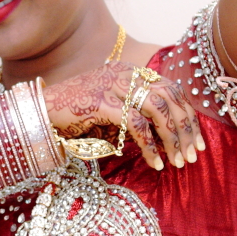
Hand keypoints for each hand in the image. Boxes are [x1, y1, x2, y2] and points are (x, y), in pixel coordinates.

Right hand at [43, 63, 205, 169]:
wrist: (39, 111)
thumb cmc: (73, 115)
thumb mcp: (109, 109)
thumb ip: (135, 115)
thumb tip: (164, 137)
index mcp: (130, 71)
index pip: (171, 88)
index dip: (188, 115)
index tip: (196, 140)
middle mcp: (125, 74)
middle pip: (170, 97)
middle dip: (186, 129)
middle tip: (194, 155)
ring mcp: (114, 86)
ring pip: (158, 110)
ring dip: (173, 138)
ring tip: (178, 162)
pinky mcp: (103, 102)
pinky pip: (136, 126)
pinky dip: (150, 147)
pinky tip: (155, 164)